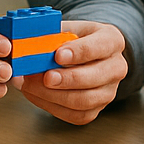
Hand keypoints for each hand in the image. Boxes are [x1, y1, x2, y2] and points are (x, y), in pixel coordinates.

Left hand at [13, 20, 128, 124]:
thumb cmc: (76, 40)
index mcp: (112, 41)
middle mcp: (116, 67)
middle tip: (45, 77)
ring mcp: (108, 91)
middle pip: (94, 78)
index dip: (78, 52)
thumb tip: (28, 42)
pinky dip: (52, 106)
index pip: (99, 47)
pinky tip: (36, 95)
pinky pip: (76, 115)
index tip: (58, 55)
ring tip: (31, 85)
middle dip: (67, 79)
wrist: (87, 56)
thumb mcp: (68, 28)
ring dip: (54, 95)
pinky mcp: (96, 109)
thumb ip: (52, 34)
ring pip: (84, 101)